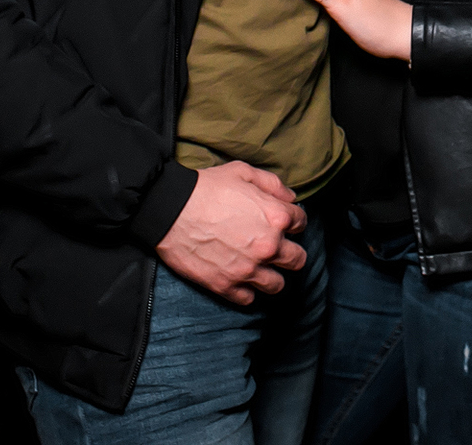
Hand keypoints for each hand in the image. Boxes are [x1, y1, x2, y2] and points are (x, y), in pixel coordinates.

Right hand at [155, 161, 307, 304]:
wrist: (170, 209)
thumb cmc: (206, 187)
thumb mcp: (243, 172)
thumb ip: (272, 184)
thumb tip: (290, 197)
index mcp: (276, 217)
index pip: (301, 223)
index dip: (293, 221)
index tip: (283, 222)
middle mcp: (268, 246)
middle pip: (297, 259)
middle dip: (290, 252)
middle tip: (277, 247)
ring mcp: (248, 269)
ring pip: (277, 285)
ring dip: (272, 275)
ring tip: (261, 267)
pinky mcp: (226, 285)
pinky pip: (249, 299)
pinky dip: (247, 290)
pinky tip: (241, 278)